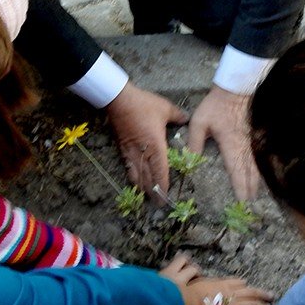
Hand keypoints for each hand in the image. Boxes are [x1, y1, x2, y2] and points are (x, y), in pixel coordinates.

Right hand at [105, 82, 188, 199]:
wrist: (119, 100)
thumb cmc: (143, 104)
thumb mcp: (165, 108)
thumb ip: (178, 116)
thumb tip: (186, 119)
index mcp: (156, 145)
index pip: (161, 170)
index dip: (163, 185)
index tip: (166, 197)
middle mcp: (143, 152)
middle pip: (148, 178)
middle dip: (153, 192)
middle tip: (158, 204)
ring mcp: (131, 152)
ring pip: (137, 176)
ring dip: (142, 188)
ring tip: (147, 198)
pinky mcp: (122, 149)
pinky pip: (128, 167)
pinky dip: (132, 177)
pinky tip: (134, 183)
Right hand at [159, 254, 272, 304]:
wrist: (189, 301)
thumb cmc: (191, 292)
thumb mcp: (201, 282)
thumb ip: (209, 282)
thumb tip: (207, 277)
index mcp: (223, 284)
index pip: (239, 283)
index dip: (246, 286)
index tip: (250, 286)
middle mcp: (232, 293)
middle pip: (251, 292)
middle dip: (262, 294)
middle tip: (270, 295)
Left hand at [188, 86, 259, 200]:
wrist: (234, 90)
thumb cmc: (215, 106)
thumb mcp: (199, 122)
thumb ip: (194, 142)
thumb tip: (190, 160)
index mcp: (230, 145)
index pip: (236, 170)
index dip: (240, 186)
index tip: (242, 200)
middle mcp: (242, 146)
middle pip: (249, 172)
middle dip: (250, 188)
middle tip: (250, 204)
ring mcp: (249, 142)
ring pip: (255, 166)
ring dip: (255, 180)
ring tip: (255, 194)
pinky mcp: (251, 137)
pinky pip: (256, 157)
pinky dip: (257, 169)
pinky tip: (258, 175)